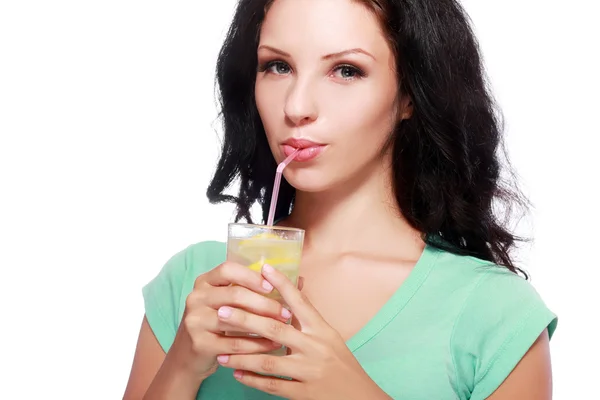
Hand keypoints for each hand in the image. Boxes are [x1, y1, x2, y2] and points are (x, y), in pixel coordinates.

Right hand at [168, 261, 291, 380]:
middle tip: (286, 313)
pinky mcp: (199, 343)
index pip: (228, 269)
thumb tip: (299, 280)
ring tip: (284, 329)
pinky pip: (234, 343)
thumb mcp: (228, 303)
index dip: (251, 276)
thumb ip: (255, 290)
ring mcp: (195, 320)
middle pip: (234, 294)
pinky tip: (272, 346)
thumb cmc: (218, 324)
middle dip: (264, 303)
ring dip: (263, 325)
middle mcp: (196, 297)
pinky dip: (256, 345)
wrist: (189, 357)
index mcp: (204, 281)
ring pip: (235, 320)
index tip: (272, 286)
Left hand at [215, 264, 391, 399]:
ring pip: (269, 361)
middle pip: (275, 329)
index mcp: (321, 329)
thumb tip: (292, 289)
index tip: (263, 268)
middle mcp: (315, 347)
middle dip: (245, 319)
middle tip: (222, 311)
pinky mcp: (304, 393)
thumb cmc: (342, 364)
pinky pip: (273, 385)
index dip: (281, 284)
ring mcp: (309, 371)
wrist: (360, 397)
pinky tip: (237, 374)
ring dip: (242, 356)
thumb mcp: (329, 336)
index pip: (299, 302)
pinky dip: (253, 380)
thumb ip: (308, 318)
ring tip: (222, 351)